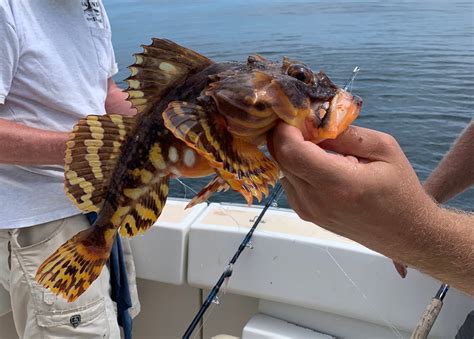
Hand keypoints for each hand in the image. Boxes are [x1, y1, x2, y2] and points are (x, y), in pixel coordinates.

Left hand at [268, 122, 436, 258]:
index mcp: (339, 183)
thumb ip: (346, 133)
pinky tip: (318, 161)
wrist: (403, 233)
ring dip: (291, 150)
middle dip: (287, 134)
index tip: (298, 112)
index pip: (291, 151)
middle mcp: (316, 200)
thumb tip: (313, 119)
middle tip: (306, 120)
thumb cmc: (400, 189)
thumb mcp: (384, 149)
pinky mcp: (305, 213)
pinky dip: (296, 165)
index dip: (286, 128)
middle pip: (281, 158)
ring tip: (317, 142)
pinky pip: (289, 180)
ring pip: (282, 168)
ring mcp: (307, 210)